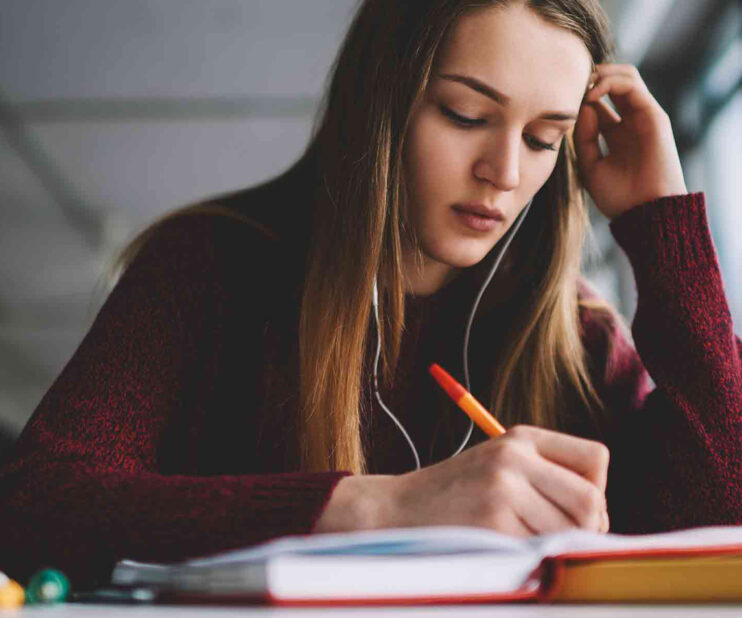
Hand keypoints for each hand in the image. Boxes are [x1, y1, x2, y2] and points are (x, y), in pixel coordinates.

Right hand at [315, 425, 609, 536]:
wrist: (395, 509)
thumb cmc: (454, 495)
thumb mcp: (498, 465)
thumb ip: (546, 476)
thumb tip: (601, 516)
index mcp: (521, 437)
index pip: (596, 458)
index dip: (596, 489)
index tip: (573, 508)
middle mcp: (515, 456)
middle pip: (592, 500)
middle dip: (587, 529)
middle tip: (558, 538)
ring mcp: (503, 488)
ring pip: (570, 531)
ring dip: (555, 547)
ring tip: (523, 542)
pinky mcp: (493, 521)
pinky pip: (541, 550)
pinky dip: (532, 559)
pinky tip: (505, 550)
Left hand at [573, 63, 686, 219]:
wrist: (645, 212)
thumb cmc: (619, 197)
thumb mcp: (590, 166)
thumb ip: (584, 138)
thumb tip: (582, 108)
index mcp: (616, 134)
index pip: (597, 103)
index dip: (578, 97)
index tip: (557, 103)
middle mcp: (631, 122)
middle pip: (612, 83)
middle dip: (590, 78)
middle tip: (568, 84)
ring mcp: (643, 116)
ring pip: (625, 76)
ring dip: (600, 74)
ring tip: (580, 87)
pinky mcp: (654, 115)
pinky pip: (632, 84)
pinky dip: (610, 82)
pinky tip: (591, 96)